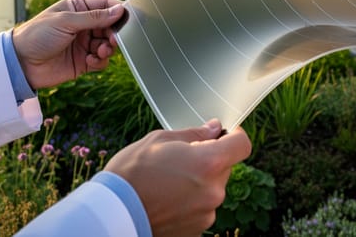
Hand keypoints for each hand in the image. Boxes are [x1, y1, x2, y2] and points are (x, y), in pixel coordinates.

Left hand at [12, 0, 125, 88]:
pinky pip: (101, 60)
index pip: (105, 5)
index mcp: (78, 9)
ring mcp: (84, 44)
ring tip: (100, 51)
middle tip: (113, 40)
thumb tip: (120, 10)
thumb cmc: (37, 36)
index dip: (118, 10)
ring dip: (108, 48)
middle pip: (111, 26)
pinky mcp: (83, 61)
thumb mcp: (66, 22)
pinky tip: (89, 61)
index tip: (129, 17)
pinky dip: (100, 61)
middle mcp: (83, 25)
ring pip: (108, 44)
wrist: (20, 64)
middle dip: (114, 33)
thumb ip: (95, 17)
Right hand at [105, 120, 251, 236]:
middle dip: (209, 159)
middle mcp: (214, 190)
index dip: (236, 136)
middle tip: (180, 158)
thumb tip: (214, 129)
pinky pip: (202, 207)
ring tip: (168, 182)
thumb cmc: (131, 173)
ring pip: (212, 188)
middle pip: (225, 167)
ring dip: (200, 182)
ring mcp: (207, 213)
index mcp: (209, 163)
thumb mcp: (159, 140)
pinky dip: (191, 201)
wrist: (113, 214)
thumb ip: (194, 134)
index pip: (242, 145)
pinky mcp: (197, 229)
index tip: (226, 133)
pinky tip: (168, 199)